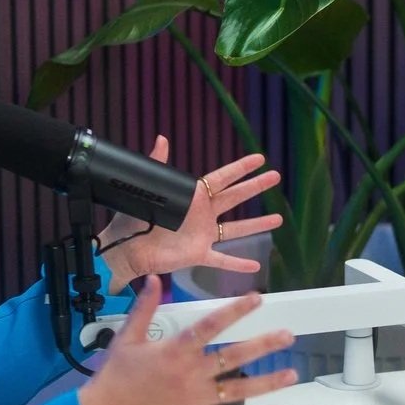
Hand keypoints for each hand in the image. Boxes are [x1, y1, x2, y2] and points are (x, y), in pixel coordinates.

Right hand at [74, 280, 298, 404]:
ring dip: (267, 382)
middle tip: (287, 336)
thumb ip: (144, 307)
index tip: (257, 299)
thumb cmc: (114, 376)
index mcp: (176, 350)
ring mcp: (195, 399)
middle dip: (263, 345)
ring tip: (292, 374)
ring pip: (238, 390)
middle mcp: (191, 374)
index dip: (235, 310)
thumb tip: (154, 279)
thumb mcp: (127, 337)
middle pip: (234, 357)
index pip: (211, 325)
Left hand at [100, 136, 284, 286]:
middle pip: (236, 198)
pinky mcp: (198, 254)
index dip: (241, 168)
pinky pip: (222, 259)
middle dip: (256, 187)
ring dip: (257, 225)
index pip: (223, 178)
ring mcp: (202, 235)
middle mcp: (202, 214)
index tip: (259, 159)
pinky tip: (255, 265)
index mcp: (193, 196)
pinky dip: (238, 264)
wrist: (126, 248)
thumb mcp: (149, 189)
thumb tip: (162, 139)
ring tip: (278, 219)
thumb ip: (158, 164)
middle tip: (275, 177)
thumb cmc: (134, 218)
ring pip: (236, 229)